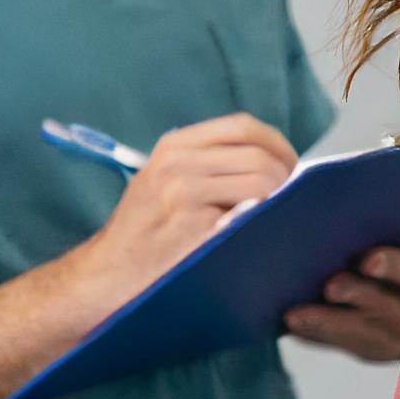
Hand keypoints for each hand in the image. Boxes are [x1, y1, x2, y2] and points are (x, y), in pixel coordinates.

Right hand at [73, 113, 296, 311]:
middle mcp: (178, 164)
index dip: (276, 142)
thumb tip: (268, 160)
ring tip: (274, 215)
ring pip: (261, 182)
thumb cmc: (142, 230)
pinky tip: (262, 232)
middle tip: (291, 196)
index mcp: (174, 146)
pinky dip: (265, 220)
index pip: (241, 126)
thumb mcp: (162, 179)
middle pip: (258, 154)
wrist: (108, 272)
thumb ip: (205, 163)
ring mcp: (185, 195)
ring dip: (280, 200)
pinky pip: (250, 215)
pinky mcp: (195, 227)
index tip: (289, 163)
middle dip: (286, 175)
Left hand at [284, 213, 399, 362]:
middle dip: (358, 298)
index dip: (399, 269)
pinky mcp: (376, 351)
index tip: (370, 259)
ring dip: (327, 326)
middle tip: (331, 286)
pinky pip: (345, 346)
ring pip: (362, 336)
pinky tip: (292, 326)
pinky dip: (318, 337)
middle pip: (388, 311)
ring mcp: (399, 342)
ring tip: (294, 315)